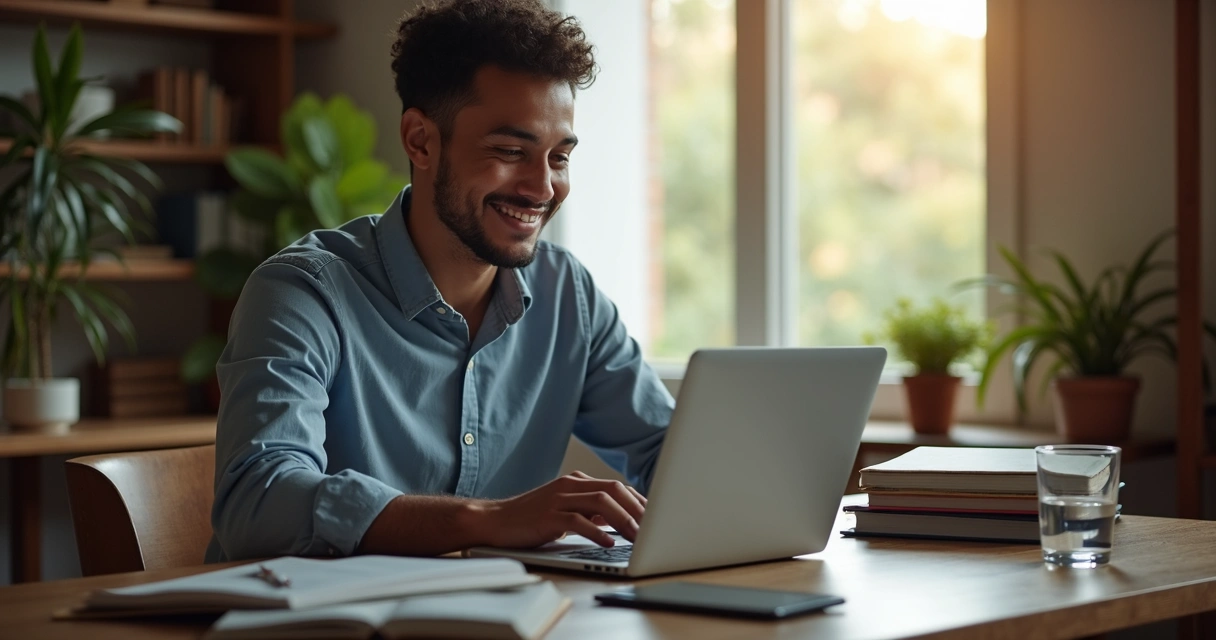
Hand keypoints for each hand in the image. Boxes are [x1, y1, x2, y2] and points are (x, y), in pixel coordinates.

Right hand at [476, 471, 646, 548]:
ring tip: (637, 537)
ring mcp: (559, 498)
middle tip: (654, 528)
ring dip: (623, 520)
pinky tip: (608, 542)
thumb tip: (620, 520)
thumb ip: (590, 512)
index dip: (640, 502)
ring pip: (600, 502)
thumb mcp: (565, 510)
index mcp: (577, 482)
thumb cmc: (531, 518)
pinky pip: (578, 520)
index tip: (656, 518)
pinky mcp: (548, 515)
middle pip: (613, 490)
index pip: (617, 487)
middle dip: (637, 509)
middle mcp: (570, 485)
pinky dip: (596, 531)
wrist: (495, 520)